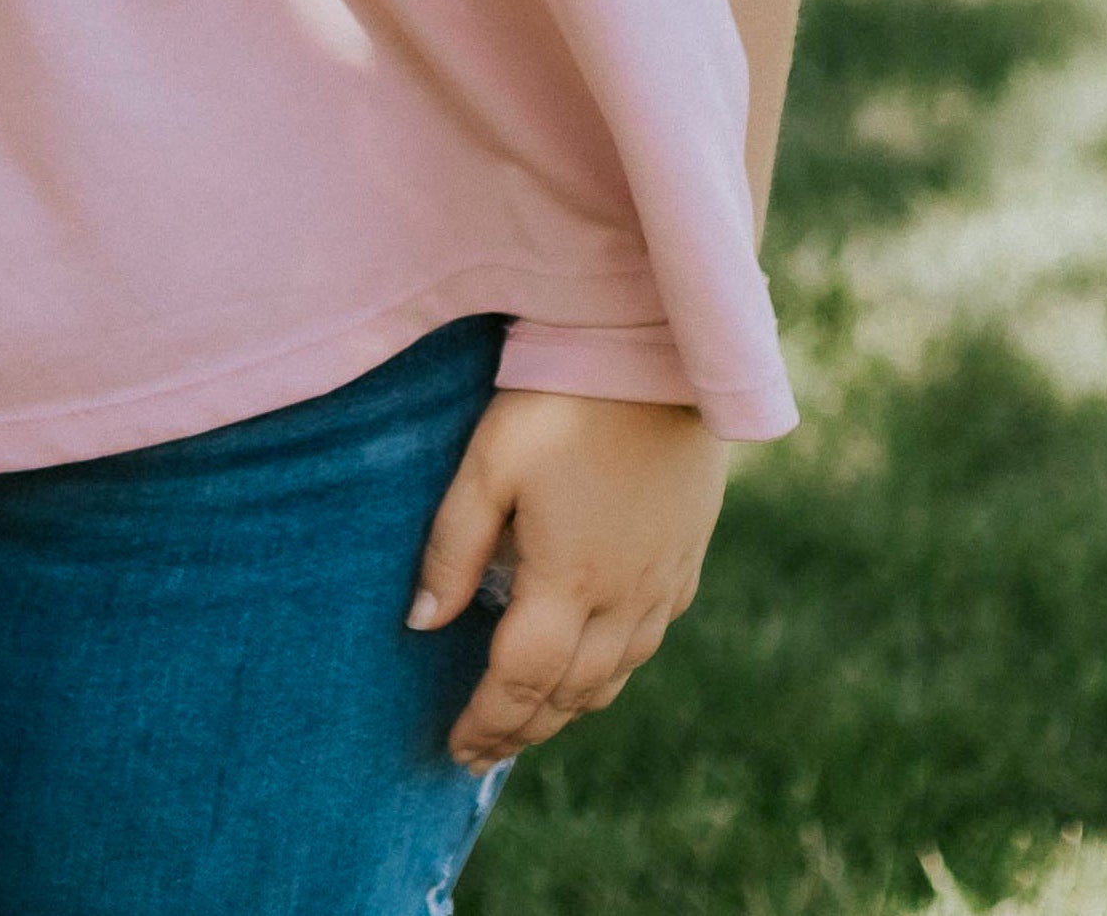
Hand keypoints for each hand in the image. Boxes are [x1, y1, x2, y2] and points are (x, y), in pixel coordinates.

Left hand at [406, 387, 724, 769]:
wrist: (659, 356)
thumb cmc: (559, 401)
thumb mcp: (489, 464)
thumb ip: (453, 548)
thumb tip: (421, 624)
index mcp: (568, 582)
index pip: (520, 682)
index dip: (486, 723)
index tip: (456, 750)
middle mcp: (622, 599)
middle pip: (569, 693)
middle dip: (522, 728)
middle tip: (482, 750)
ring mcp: (662, 584)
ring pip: (613, 677)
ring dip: (567, 707)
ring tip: (528, 719)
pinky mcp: (686, 561)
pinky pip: (647, 643)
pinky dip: (610, 672)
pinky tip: (590, 665)